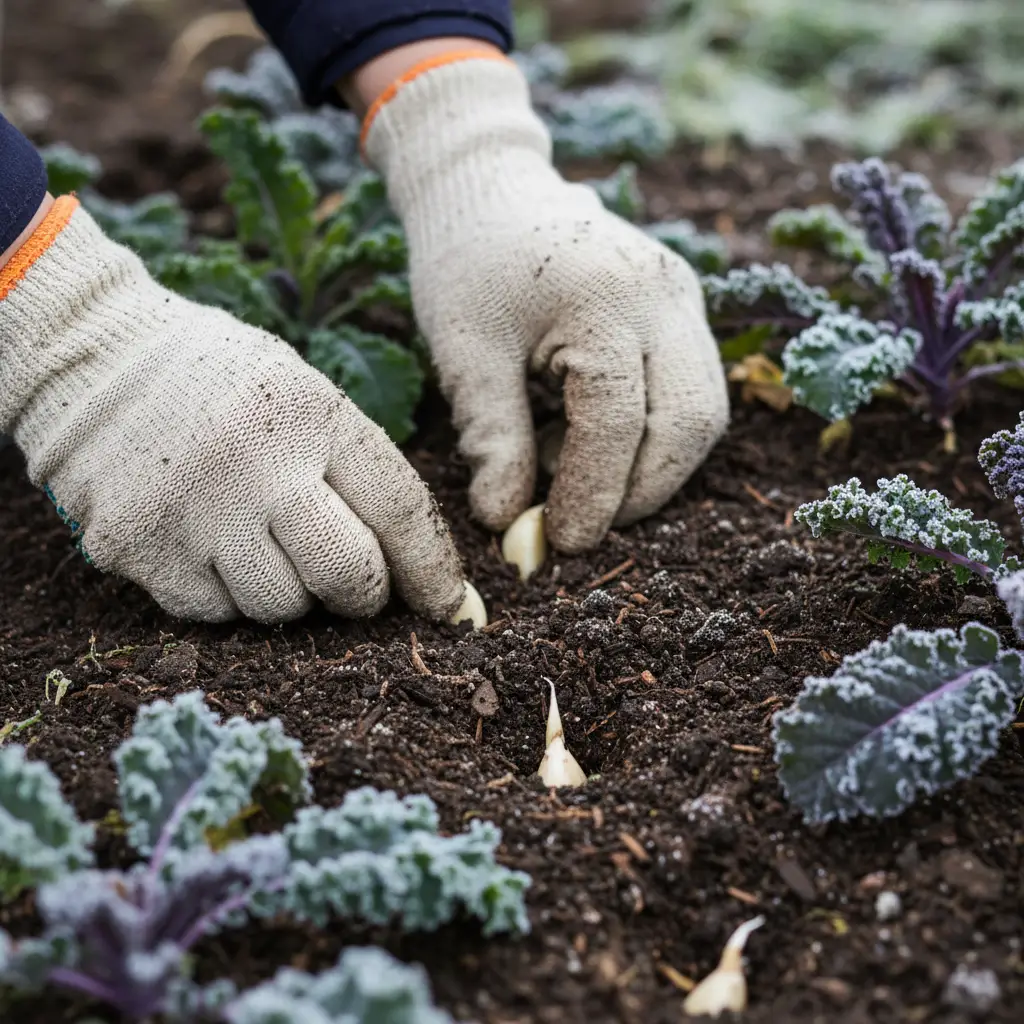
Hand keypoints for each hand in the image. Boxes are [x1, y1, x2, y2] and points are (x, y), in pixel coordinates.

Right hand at [0, 198, 464, 622]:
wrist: (93, 358)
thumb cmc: (222, 384)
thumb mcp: (302, 393)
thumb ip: (356, 470)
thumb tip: (419, 572)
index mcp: (311, 415)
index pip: (399, 510)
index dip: (431, 569)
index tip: (451, 608)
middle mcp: (255, 463)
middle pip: (347, 575)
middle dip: (364, 595)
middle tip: (356, 586)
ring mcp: (192, 510)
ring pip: (281, 607)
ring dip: (290, 594)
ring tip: (263, 544)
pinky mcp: (137, 547)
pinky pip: (214, 612)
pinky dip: (225, 595)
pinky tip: (208, 545)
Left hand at [363, 55, 728, 552]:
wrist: (493, 191)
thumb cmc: (467, 264)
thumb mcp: (463, 350)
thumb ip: (490, 437)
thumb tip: (506, 522)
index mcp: (605, 298)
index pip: (617, 422)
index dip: (592, 493)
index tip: (559, 541)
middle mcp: (666, 295)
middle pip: (692, 422)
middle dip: (643, 490)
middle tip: (583, 524)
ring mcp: (685, 297)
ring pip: (705, 412)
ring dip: (653, 468)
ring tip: (577, 479)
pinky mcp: (684, 308)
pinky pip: (692, 390)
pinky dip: (652, 435)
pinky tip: (590, 440)